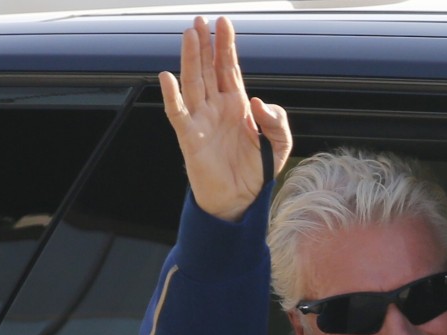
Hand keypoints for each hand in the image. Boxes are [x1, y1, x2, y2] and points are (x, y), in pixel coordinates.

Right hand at [159, 16, 291, 220]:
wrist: (241, 201)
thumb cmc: (257, 172)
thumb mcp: (279, 145)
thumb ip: (277, 121)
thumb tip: (257, 102)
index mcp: (237, 105)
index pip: (229, 69)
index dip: (226, 46)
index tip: (224, 23)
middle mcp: (216, 108)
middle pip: (208, 69)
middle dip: (205, 44)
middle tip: (200, 20)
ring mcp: (201, 120)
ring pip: (193, 83)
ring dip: (190, 59)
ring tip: (189, 34)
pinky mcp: (190, 138)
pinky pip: (178, 113)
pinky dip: (172, 96)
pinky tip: (167, 77)